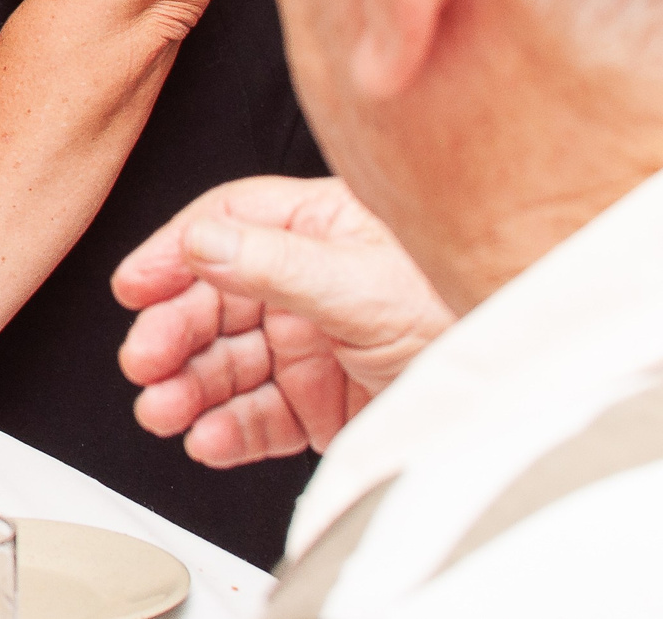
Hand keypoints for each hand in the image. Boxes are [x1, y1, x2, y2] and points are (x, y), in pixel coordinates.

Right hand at [110, 175, 452, 466]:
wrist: (527, 392)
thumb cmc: (466, 312)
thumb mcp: (361, 282)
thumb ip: (275, 263)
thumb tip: (202, 243)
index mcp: (321, 226)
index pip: (227, 228)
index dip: (175, 255)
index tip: (135, 286)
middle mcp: (311, 282)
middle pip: (217, 302)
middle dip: (174, 334)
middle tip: (145, 362)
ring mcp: (316, 344)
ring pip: (230, 364)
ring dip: (190, 388)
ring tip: (164, 410)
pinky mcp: (325, 403)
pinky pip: (261, 415)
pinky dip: (229, 430)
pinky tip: (208, 437)